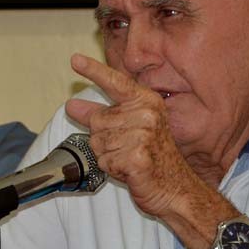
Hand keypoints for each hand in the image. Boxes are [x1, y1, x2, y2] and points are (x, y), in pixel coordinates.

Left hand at [65, 53, 199, 218]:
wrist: (176, 188)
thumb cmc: (154, 158)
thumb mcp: (131, 128)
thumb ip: (102, 114)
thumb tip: (72, 105)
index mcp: (146, 102)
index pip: (116, 82)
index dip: (94, 71)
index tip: (75, 60)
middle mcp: (146, 114)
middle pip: (97, 121)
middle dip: (103, 138)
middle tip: (125, 148)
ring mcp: (142, 135)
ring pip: (97, 143)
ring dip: (107, 156)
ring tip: (128, 159)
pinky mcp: (137, 157)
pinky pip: (104, 161)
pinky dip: (111, 170)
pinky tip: (129, 170)